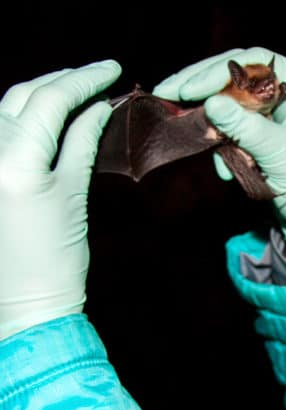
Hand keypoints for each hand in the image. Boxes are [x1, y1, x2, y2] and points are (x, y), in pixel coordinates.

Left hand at [0, 60, 120, 337]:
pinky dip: (26, 115)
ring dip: (42, 93)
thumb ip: (83, 141)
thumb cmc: (55, 258)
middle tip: (99, 75)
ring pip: (7, 108)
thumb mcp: (73, 195)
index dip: (83, 79)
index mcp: (13, 162)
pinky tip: (50, 113)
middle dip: (63, 80)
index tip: (111, 68)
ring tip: (77, 88)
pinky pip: (1, 129)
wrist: (24, 302)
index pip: (49, 101)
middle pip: (23, 96)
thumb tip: (99, 106)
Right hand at [154, 48, 285, 273]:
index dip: (219, 70)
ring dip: (214, 122)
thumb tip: (210, 102)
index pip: (259, 62)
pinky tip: (224, 169)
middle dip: (205, 88)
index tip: (188, 88)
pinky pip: (238, 128)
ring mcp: (281, 114)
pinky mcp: (269, 135)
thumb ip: (246, 128)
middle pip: (242, 76)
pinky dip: (226, 145)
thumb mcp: (281, 155)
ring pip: (235, 103)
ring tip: (192, 133)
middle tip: (166, 92)